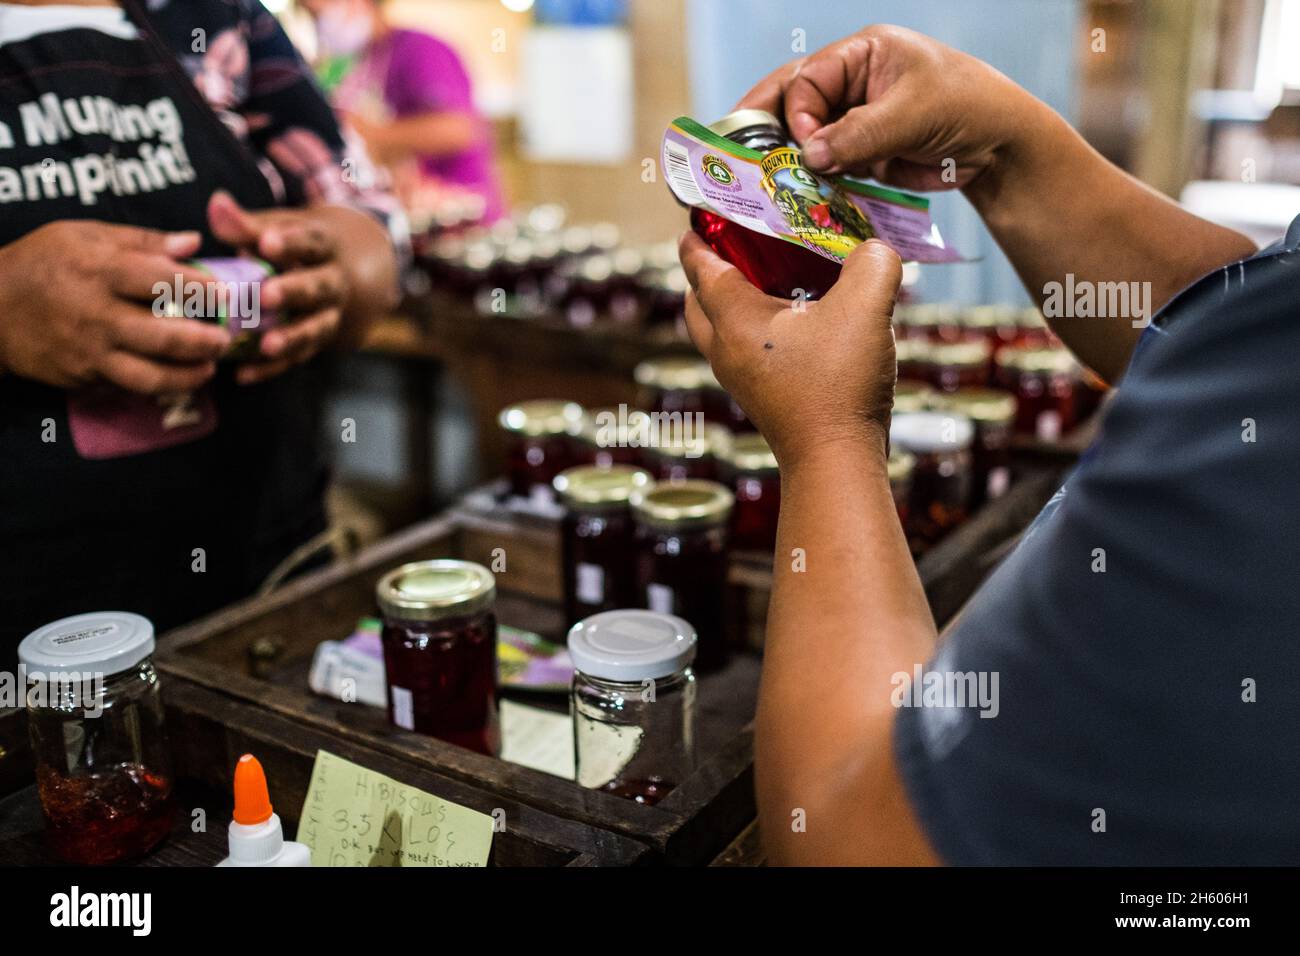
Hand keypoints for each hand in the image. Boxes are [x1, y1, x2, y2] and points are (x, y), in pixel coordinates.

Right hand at [0, 221, 228, 393]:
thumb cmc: (43, 262)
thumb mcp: (84, 235)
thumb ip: (142, 240)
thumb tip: (193, 243)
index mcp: (99, 270)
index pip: (161, 280)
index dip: (200, 288)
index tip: (227, 294)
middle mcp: (97, 314)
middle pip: (163, 336)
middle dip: (204, 341)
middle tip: (225, 338)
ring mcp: (90, 351)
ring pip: (150, 375)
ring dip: (188, 376)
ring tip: (208, 367)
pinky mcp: (84, 377)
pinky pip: (129, 386)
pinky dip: (158, 385)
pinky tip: (178, 378)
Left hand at [208, 191, 349, 383]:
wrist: (336, 275)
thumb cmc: (291, 247)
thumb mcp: (276, 228)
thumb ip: (246, 224)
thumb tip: (216, 203)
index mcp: (323, 248)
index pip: (311, 242)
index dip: (291, 243)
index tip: (266, 242)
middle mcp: (332, 283)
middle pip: (319, 288)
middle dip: (294, 292)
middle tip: (267, 296)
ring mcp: (327, 316)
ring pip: (315, 329)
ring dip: (291, 338)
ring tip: (266, 346)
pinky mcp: (314, 344)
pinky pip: (296, 360)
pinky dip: (270, 369)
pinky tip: (243, 375)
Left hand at [680, 231, 901, 468]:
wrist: (836, 463)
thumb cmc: (839, 386)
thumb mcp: (865, 309)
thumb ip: (872, 264)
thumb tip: (873, 249)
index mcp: (733, 319)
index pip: (699, 264)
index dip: (699, 231)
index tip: (704, 207)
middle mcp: (725, 348)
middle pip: (698, 299)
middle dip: (710, 267)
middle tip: (739, 241)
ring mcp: (740, 377)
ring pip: (719, 327)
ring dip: (733, 299)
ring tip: (772, 274)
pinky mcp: (761, 395)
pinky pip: (744, 349)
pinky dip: (756, 326)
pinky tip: (799, 318)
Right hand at [738, 24, 1041, 192]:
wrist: (999, 147)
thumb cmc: (966, 106)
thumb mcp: (912, 114)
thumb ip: (859, 134)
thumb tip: (810, 156)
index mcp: (861, 54)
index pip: (807, 78)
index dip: (797, 112)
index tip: (802, 145)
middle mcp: (850, 85)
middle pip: (793, 103)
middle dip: (767, 129)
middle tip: (735, 156)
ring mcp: (852, 121)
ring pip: (805, 140)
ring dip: (788, 161)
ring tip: (762, 184)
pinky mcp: (859, 155)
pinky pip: (824, 168)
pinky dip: (811, 183)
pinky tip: (794, 197)